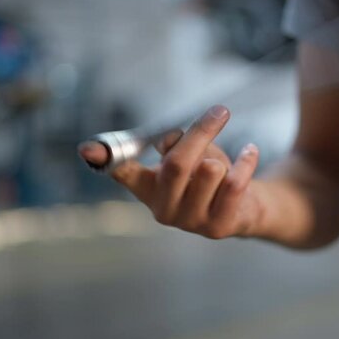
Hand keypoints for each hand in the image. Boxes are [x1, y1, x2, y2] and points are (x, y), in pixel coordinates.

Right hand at [79, 105, 262, 238]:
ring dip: (223, 156)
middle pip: (176, 164)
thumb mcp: (192, 153)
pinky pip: (235, 183)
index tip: (87, 148)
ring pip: (208, 171)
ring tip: (226, 161)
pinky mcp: (219, 227)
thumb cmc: (210, 175)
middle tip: (220, 111)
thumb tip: (170, 141)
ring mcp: (190, 222)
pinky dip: (246, 161)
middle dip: (200, 132)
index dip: (105, 159)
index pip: (123, 172)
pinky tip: (250, 152)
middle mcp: (163, 209)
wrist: (245, 207)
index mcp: (148, 188)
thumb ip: (177, 144)